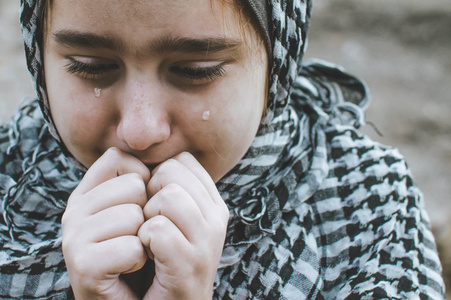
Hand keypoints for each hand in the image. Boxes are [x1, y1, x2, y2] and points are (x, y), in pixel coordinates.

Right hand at [62, 148, 149, 298]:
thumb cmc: (148, 253)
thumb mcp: (145, 209)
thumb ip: (146, 179)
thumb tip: (171, 154)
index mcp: (88, 192)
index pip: (118, 157)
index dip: (144, 180)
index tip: (143, 208)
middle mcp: (74, 209)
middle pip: (133, 184)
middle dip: (149, 213)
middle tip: (140, 238)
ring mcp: (73, 236)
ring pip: (134, 214)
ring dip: (147, 239)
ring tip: (136, 255)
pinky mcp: (81, 264)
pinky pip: (132, 247)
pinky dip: (141, 262)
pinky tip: (130, 270)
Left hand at [139, 152, 228, 299]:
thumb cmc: (159, 259)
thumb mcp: (170, 218)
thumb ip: (166, 187)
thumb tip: (142, 158)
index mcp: (213, 202)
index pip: (181, 160)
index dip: (156, 177)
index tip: (154, 205)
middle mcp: (217, 218)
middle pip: (171, 172)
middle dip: (149, 194)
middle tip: (148, 225)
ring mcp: (208, 241)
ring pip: (168, 196)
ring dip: (146, 218)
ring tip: (148, 240)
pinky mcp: (192, 264)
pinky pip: (158, 229)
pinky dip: (142, 242)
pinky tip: (146, 257)